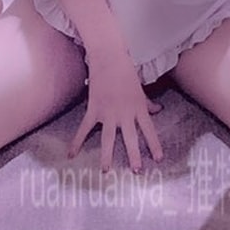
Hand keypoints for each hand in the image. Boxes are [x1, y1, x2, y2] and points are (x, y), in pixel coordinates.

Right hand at [67, 47, 164, 172]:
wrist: (109, 58)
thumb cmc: (127, 71)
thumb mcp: (140, 89)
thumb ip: (147, 103)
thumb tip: (158, 110)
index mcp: (138, 108)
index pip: (149, 130)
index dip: (154, 145)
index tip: (158, 159)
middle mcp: (125, 113)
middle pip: (131, 138)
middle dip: (134, 156)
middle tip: (136, 171)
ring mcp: (108, 113)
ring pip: (109, 138)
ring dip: (108, 155)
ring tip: (106, 171)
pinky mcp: (93, 109)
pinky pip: (85, 128)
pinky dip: (77, 141)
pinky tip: (71, 155)